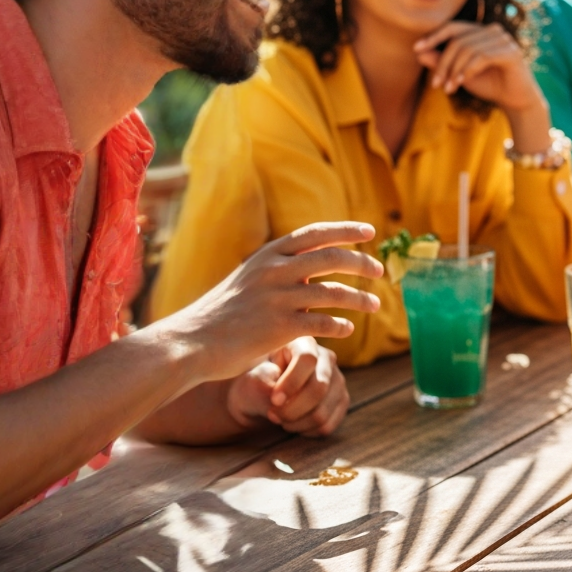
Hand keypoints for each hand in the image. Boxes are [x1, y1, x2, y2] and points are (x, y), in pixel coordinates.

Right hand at [147, 221, 381, 386]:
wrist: (191, 342)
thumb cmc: (223, 313)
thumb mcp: (249, 278)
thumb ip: (279, 269)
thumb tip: (312, 263)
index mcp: (268, 255)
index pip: (315, 233)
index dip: (346, 230)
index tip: (370, 230)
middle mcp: (274, 271)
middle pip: (332, 258)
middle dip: (362, 263)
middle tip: (379, 271)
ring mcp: (277, 299)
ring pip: (334, 292)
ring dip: (360, 298)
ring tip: (375, 305)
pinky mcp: (279, 328)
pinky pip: (323, 323)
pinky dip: (340, 326)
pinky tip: (347, 329)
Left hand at [226, 337, 349, 436]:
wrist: (262, 397)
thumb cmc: (256, 383)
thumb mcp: (251, 379)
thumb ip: (262, 382)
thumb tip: (276, 393)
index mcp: (303, 342)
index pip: (307, 360)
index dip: (292, 383)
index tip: (274, 400)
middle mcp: (326, 358)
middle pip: (319, 388)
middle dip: (292, 409)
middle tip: (272, 415)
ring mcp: (337, 380)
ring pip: (323, 411)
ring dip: (296, 423)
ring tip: (281, 419)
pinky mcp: (340, 402)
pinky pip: (327, 425)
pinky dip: (306, 431)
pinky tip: (294, 424)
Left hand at [414, 21, 545, 114]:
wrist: (516, 101)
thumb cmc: (489, 85)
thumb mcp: (460, 74)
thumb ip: (442, 62)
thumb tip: (419, 52)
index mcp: (481, 31)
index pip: (453, 27)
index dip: (434, 36)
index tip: (416, 48)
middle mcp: (493, 30)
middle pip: (457, 40)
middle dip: (443, 63)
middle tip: (435, 83)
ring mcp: (503, 39)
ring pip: (467, 49)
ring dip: (454, 70)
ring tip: (447, 88)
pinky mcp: (511, 52)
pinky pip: (481, 57)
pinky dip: (467, 70)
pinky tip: (460, 83)